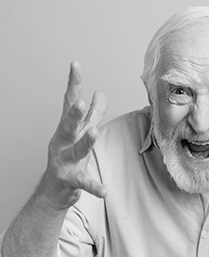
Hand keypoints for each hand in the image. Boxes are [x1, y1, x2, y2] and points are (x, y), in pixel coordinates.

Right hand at [41, 62, 107, 209]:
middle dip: (74, 113)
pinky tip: (104, 191)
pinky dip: (94, 186)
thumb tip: (100, 93)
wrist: (56, 188)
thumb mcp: (82, 132)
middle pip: (68, 125)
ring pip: (75, 150)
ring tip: (94, 132)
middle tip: (81, 101)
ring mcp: (64, 161)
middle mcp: (63, 142)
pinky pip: (83, 182)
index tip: (75, 65)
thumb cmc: (69, 155)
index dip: (73, 84)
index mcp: (67, 128)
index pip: (70, 103)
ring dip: (85, 141)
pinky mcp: (70, 179)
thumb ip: (92, 114)